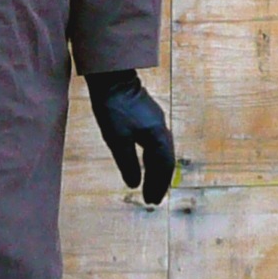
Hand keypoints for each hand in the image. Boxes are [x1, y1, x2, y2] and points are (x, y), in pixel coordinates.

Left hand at [85, 69, 174, 206]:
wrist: (111, 77)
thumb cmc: (113, 108)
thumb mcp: (117, 139)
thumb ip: (127, 163)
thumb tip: (134, 184)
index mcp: (157, 136)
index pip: (163, 166)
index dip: (158, 185)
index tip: (151, 200)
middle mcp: (161, 129)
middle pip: (166, 160)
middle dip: (160, 181)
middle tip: (153, 198)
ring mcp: (156, 122)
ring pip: (162, 151)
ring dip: (157, 170)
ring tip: (151, 185)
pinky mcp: (149, 117)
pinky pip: (157, 143)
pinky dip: (154, 158)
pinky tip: (146, 161)